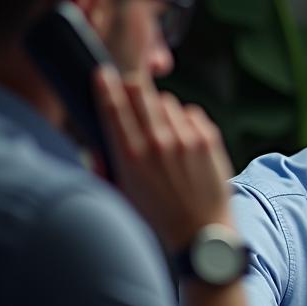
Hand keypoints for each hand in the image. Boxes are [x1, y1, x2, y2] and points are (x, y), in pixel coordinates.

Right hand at [93, 66, 234, 251]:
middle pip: (141, 93)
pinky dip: (185, 120)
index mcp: (131, 156)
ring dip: (161, 109)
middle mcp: (159, 143)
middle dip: (133, 87)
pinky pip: (191, 113)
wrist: (202, 233)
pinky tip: (183, 138)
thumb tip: (97, 147)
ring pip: (167, 102)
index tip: (103, 72)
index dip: (106, 85)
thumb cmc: (159, 217)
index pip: (114, 107)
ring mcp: (187, 139)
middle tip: (130, 86)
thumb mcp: (122, 194)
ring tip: (161, 130)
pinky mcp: (209, 139)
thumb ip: (106, 168)